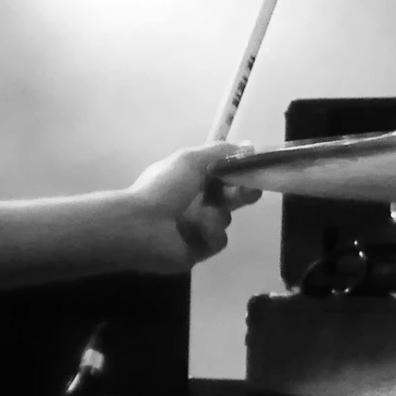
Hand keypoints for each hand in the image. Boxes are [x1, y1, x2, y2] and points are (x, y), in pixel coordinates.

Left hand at [122, 142, 263, 272]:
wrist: (142, 227)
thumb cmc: (164, 189)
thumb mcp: (191, 160)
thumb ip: (221, 152)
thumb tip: (249, 146)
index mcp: (190, 179)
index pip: (223, 175)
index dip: (239, 173)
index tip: (254, 170)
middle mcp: (195, 202)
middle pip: (231, 197)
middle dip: (241, 193)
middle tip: (248, 192)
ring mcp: (197, 227)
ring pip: (226, 218)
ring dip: (217, 215)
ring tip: (198, 216)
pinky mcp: (200, 249)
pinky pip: (219, 240)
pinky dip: (210, 234)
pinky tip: (195, 233)